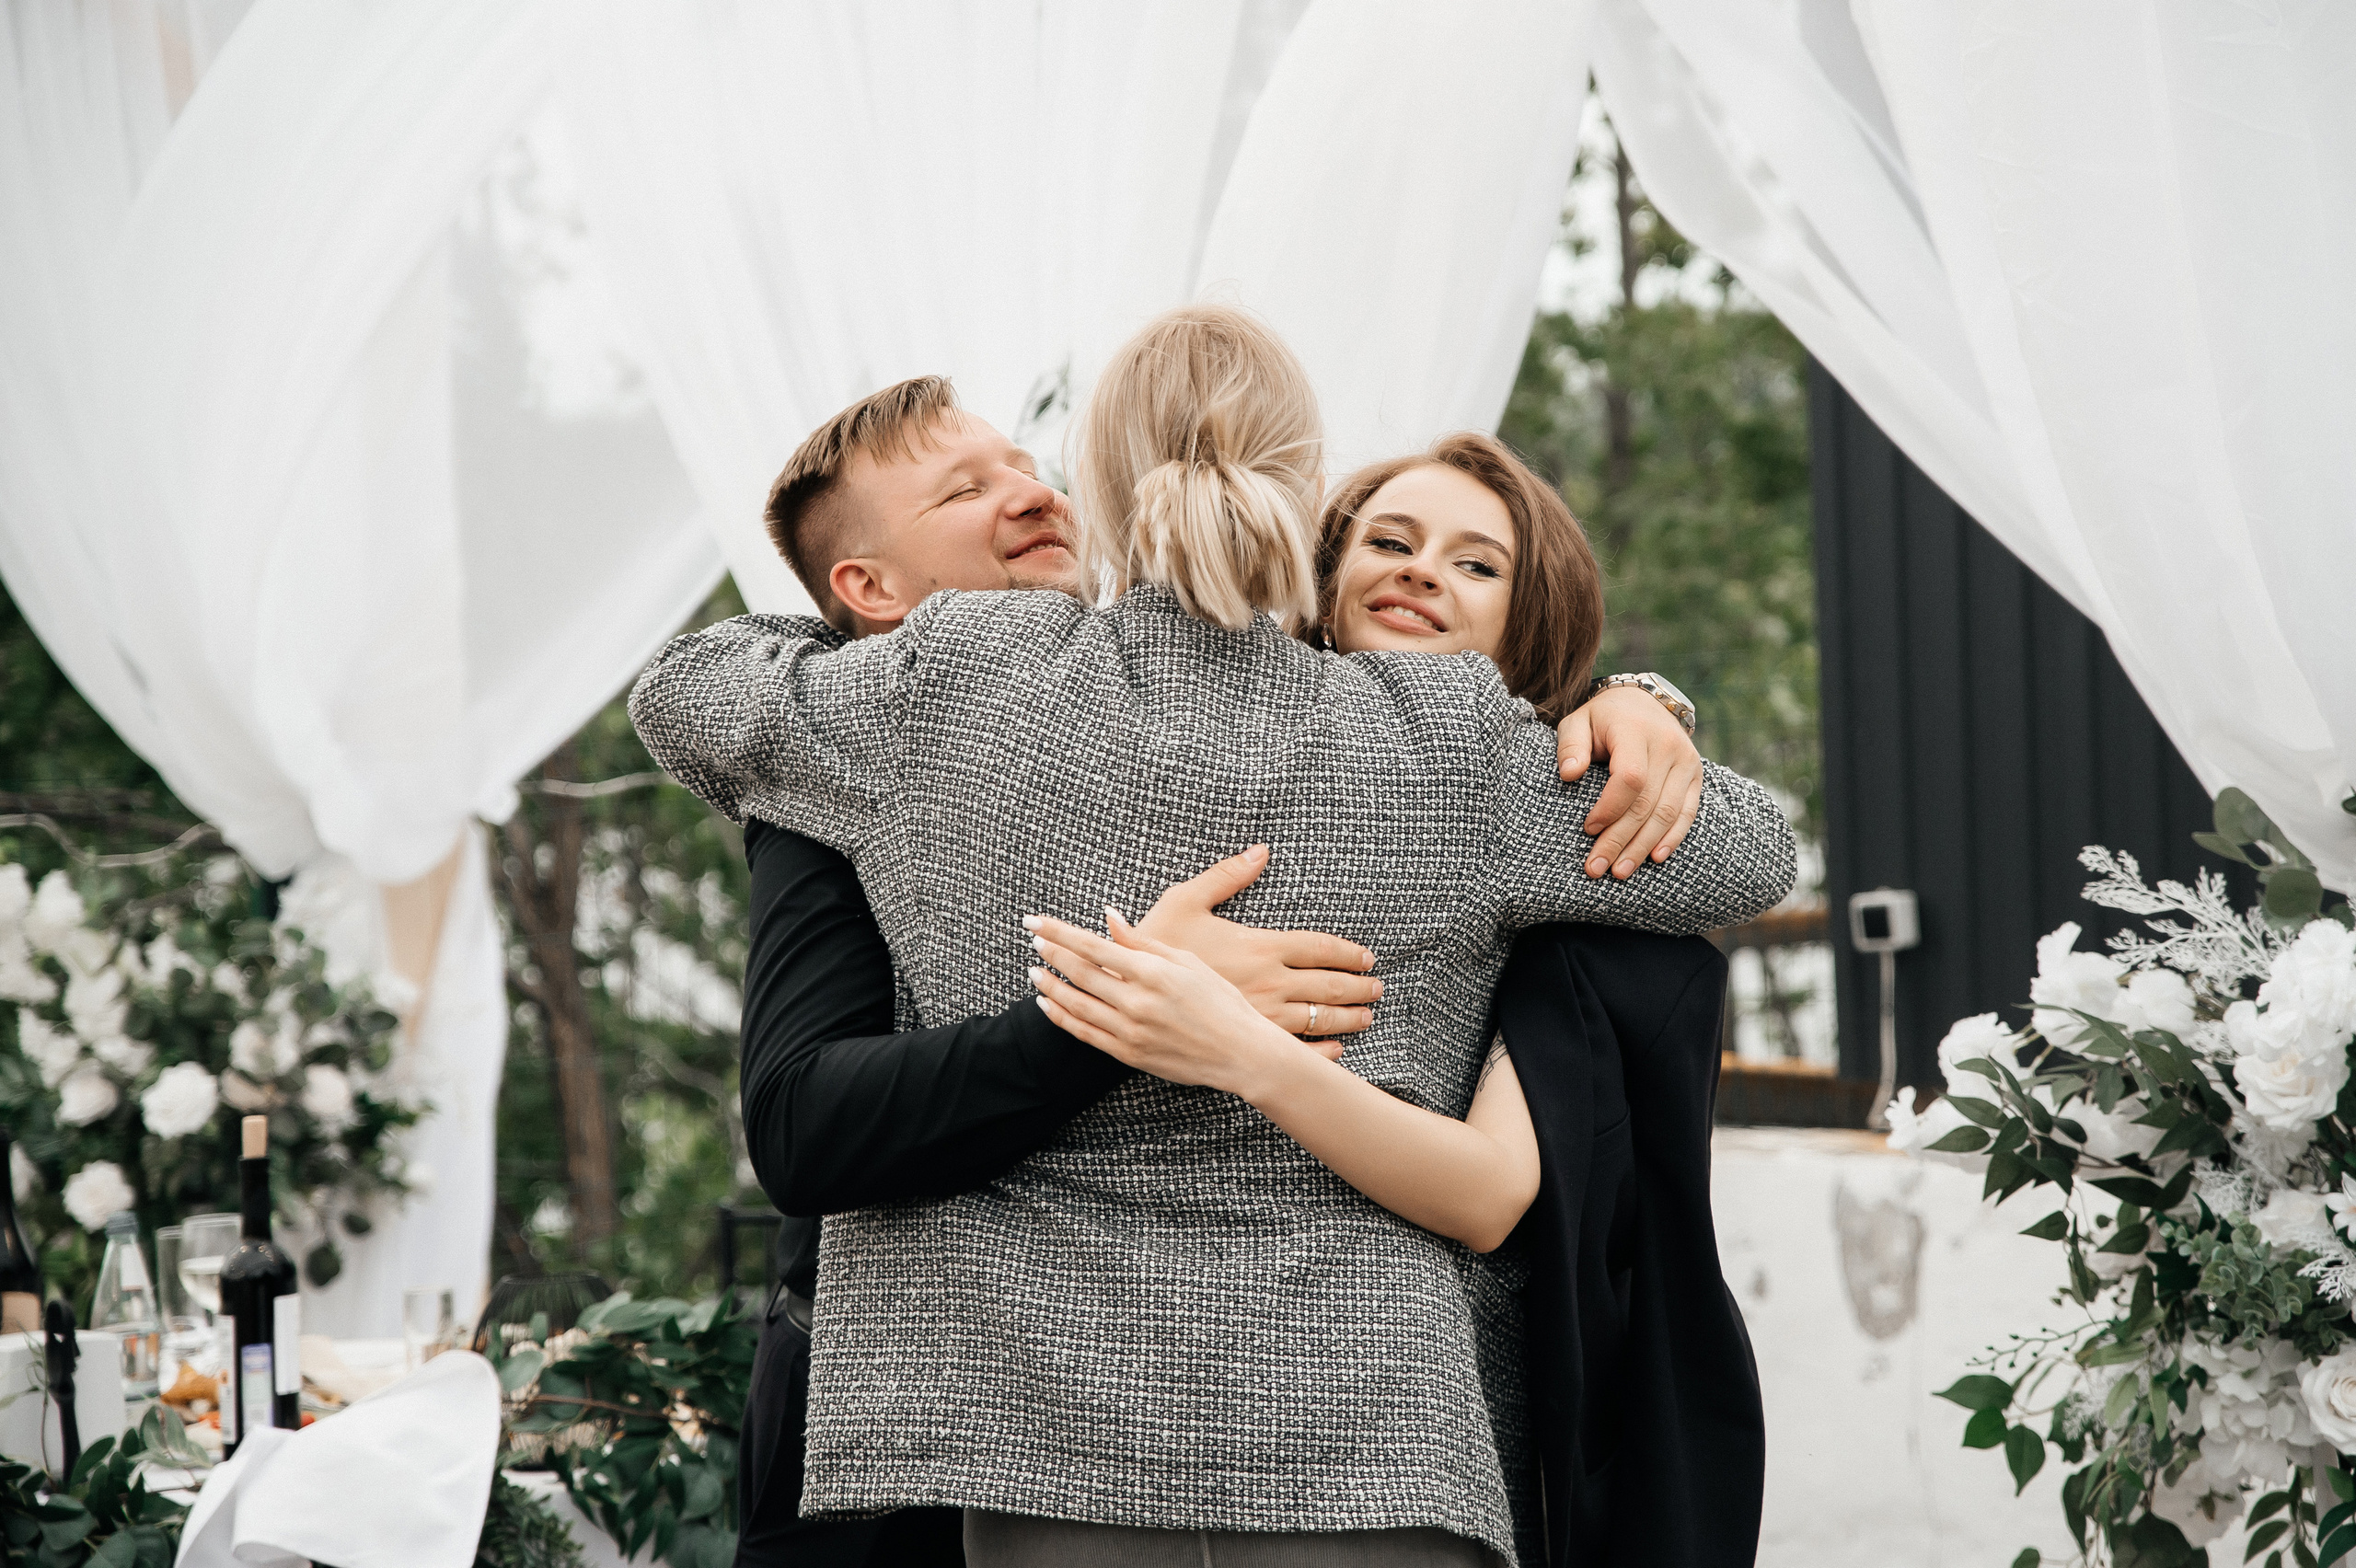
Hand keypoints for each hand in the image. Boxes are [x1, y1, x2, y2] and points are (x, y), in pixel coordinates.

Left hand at [1024, 910, 1343, 1092]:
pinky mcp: (1128, 1054)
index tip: (1035, 920)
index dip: (1058, 931)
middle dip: (1051, 953)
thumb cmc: (1220, 1000)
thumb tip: (1109, 918)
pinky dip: (1061, 1017)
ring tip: (1034, 970)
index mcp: (1152, 972)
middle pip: (1079, 972)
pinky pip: (1084, 1033)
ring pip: (1075, 1004)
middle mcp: (1137, 1001)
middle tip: (1033, 939)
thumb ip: (1143, 941)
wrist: (1241, 1052)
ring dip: (1050, 985)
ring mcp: (1130, 1031)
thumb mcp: (1187, 961)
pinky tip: (1048, 1004)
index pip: (1092, 945)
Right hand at [1135, 846, 1381, 1035]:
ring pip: (1318, 1020)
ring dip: (1348, 1019)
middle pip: (1329, 987)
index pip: (1319, 948)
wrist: (1127, 996)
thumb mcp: (1185, 900)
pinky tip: (1337, 1050)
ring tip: (1365, 1017)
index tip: (1366, 957)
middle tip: (1376, 988)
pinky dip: (1321, 1051)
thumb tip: (1260, 850)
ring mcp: (1261, 1016)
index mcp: (1259, 947)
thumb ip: (1226, 876)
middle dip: (1358, 987)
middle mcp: (1268, 983)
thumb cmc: (1156, 945)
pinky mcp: (1247, 1040)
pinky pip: (1295, 1049)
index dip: (1347, 953)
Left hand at [1556, 685, 1703, 879]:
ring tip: (1620, 871)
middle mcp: (1668, 746)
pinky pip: (1687, 812)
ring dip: (1643, 846)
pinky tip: (1654, 858)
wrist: (1643, 702)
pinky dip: (1672, 837)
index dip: (1609, 808)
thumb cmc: (1602, 719)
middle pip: (1647, 803)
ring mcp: (1686, 761)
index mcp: (1636, 730)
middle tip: (1597, 868)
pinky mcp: (1695, 775)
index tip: (1587, 829)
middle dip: (1621, 840)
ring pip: (1667, 813)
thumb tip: (1568, 775)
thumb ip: (1570, 746)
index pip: (1630, 778)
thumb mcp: (1578, 722)